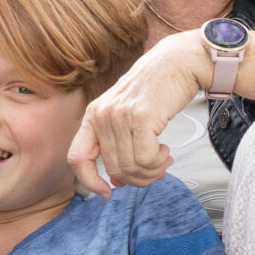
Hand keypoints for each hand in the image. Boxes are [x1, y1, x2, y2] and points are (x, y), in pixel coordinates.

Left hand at [69, 32, 205, 196]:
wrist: (178, 62)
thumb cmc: (156, 90)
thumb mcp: (126, 113)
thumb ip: (117, 143)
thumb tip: (117, 181)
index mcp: (92, 115)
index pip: (76, 158)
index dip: (89, 181)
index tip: (108, 192)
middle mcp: (101, 115)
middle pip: (113, 169)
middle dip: (137, 178)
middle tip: (156, 170)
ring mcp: (119, 116)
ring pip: (131, 167)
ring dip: (151, 172)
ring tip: (163, 160)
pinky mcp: (141, 118)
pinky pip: (146, 159)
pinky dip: (158, 163)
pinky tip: (166, 152)